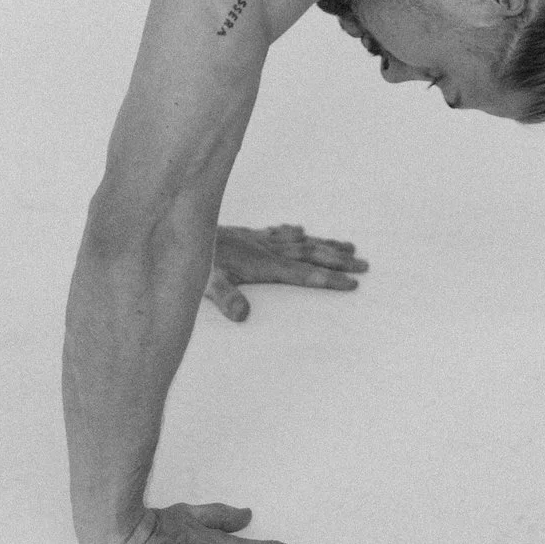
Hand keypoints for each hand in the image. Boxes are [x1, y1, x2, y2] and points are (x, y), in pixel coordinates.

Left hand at [204, 220, 369, 321]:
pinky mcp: (246, 235)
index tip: (353, 283)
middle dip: (338, 261)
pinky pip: (278, 232)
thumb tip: (242, 315)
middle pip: (310, 255)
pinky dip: (293, 232)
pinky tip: (301, 230)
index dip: (328, 279)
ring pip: (300, 242)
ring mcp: (257, 240)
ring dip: (325, 245)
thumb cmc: (192, 264)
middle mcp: (265, 249)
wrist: (179, 228)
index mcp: (262, 264)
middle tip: (365, 266)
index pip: (303, 274)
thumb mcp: (206, 284)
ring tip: (350, 247)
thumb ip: (225, 297)